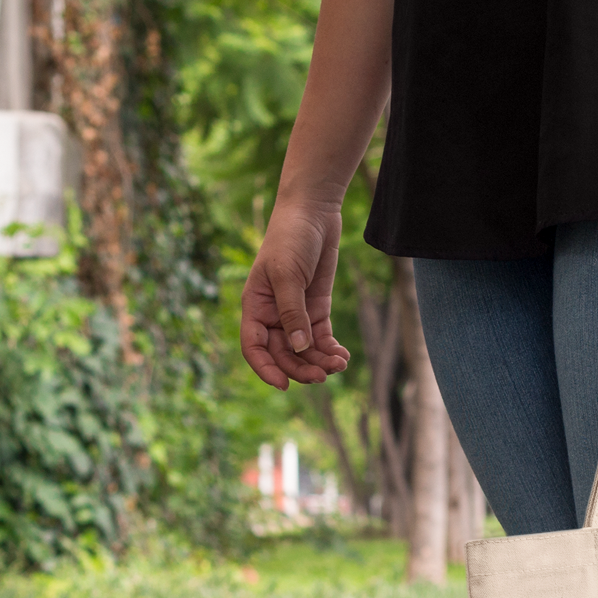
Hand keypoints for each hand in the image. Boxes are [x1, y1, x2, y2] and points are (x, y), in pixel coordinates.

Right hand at [240, 200, 351, 389]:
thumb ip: (292, 313)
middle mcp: (273, 314)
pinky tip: (343, 356)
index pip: (254, 347)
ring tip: (340, 364)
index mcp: (255, 306)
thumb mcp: (288, 275)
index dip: (266, 369)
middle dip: (302, 369)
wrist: (314, 212)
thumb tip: (298, 348)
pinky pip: (321, 339)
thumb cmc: (291, 238)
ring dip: (320, 362)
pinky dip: (331, 350)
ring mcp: (296, 314)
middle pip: (283, 354)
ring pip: (305, 351)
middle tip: (323, 376)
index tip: (284, 385)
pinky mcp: (317, 309)